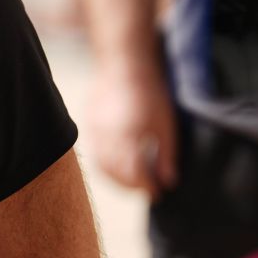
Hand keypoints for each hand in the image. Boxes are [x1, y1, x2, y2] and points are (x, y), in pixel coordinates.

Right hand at [86, 59, 176, 197]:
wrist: (124, 63)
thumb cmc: (151, 93)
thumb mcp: (166, 125)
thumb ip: (167, 156)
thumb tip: (168, 182)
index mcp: (129, 137)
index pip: (135, 175)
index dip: (146, 188)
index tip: (157, 194)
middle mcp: (108, 137)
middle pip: (116, 174)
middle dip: (131, 187)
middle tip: (146, 190)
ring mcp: (95, 131)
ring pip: (101, 167)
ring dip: (116, 179)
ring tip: (132, 181)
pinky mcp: (89, 125)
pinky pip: (95, 153)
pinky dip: (106, 165)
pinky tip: (119, 164)